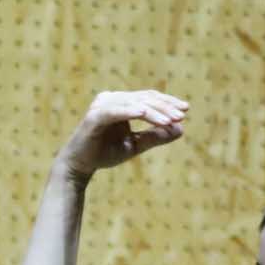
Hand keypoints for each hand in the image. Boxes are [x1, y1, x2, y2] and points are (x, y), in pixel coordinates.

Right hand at [56, 90, 189, 180]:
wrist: (79, 167)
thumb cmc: (104, 154)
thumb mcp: (135, 145)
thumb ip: (155, 136)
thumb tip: (181, 129)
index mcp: (121, 102)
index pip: (148, 98)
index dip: (167, 103)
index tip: (185, 110)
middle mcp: (111, 99)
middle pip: (144, 98)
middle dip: (164, 107)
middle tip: (181, 115)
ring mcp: (102, 105)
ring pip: (134, 104)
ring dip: (153, 112)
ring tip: (170, 120)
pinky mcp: (94, 116)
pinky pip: (116, 111)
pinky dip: (131, 111)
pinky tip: (146, 114)